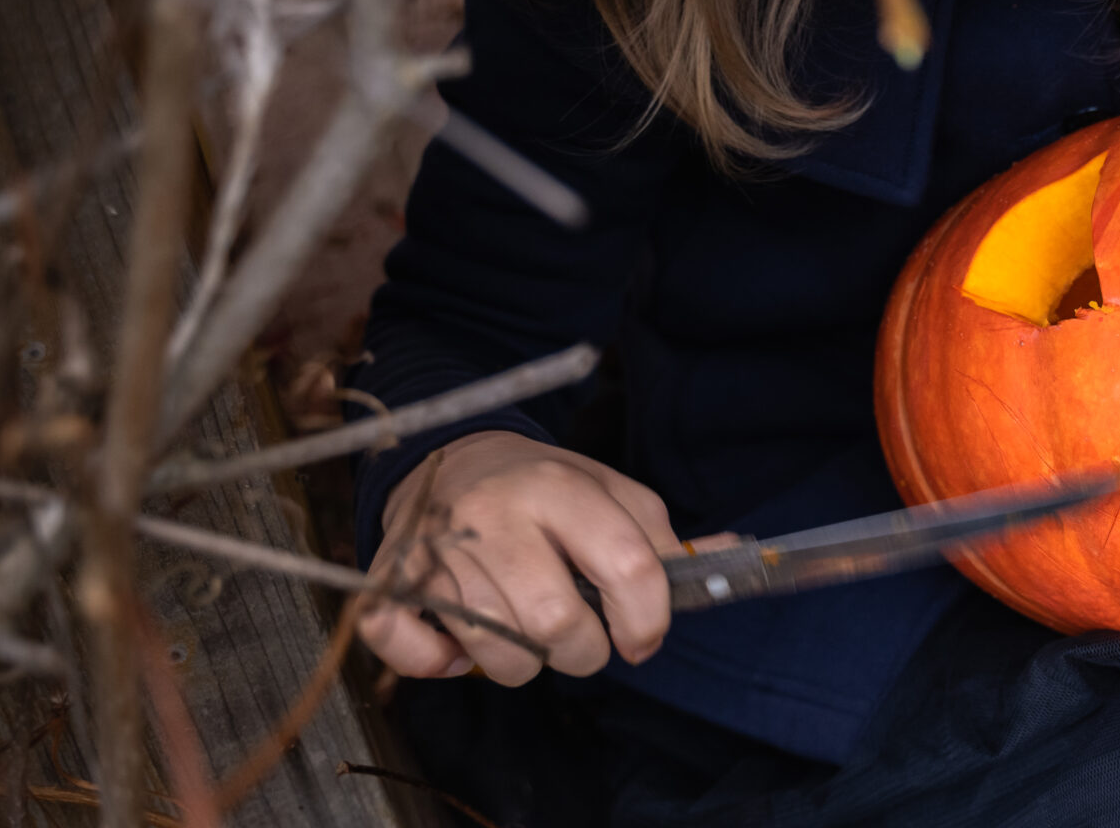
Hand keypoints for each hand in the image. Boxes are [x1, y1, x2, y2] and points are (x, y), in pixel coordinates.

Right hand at [358, 431, 681, 685]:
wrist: (450, 456)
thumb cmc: (544, 487)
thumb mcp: (611, 492)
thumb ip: (662, 537)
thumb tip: (731, 558)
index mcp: (560, 487)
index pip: (629, 569)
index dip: (648, 621)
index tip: (643, 636)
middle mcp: (495, 516)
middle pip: (558, 626)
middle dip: (584, 653)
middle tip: (580, 639)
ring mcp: (435, 549)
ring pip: (496, 653)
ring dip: (521, 662)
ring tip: (525, 629)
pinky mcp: (389, 578)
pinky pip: (411, 649)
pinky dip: (439, 661)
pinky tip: (459, 642)